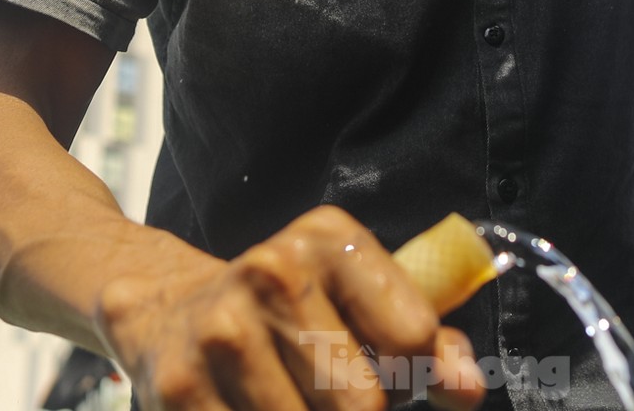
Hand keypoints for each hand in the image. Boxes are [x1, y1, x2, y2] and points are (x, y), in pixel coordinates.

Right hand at [99, 206, 484, 410]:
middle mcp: (271, 271)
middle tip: (331, 396)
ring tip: (296, 401)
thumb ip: (425, 341)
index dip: (414, 380)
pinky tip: (257, 409)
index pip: (412, 337)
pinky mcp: (181, 390)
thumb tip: (468, 389)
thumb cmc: (286, 312)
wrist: (165, 309)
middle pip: (363, 403)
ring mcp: (221, 332)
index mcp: (326, 240)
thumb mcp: (356, 299)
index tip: (395, 384)